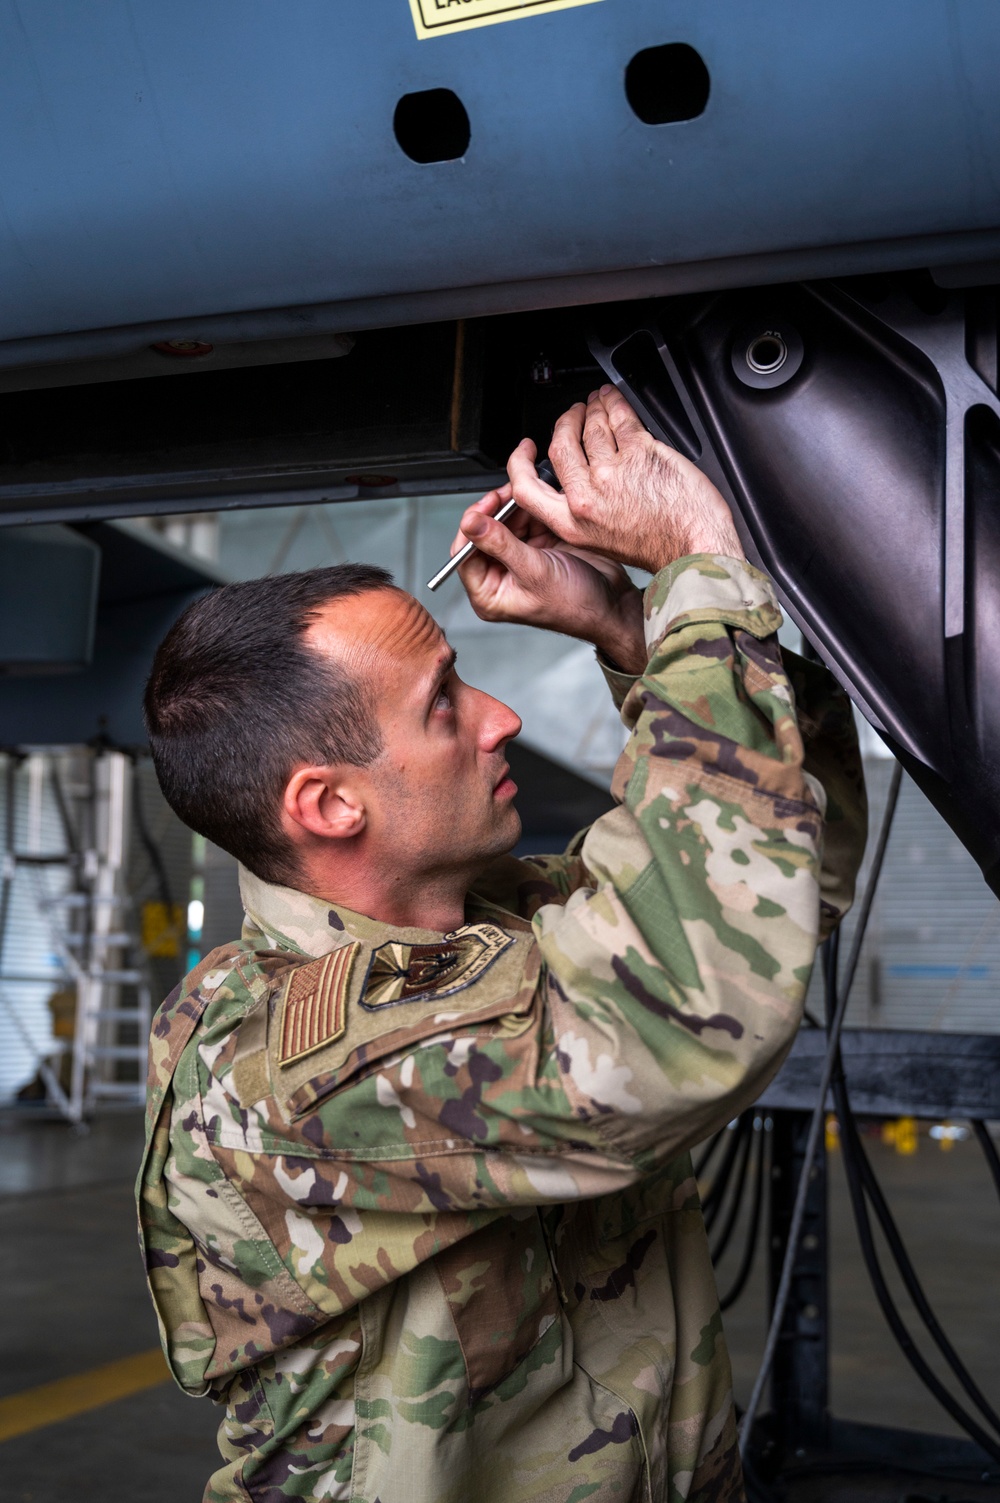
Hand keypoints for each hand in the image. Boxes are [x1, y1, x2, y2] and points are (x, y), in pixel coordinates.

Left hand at [452, 485, 646, 673]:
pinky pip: (529, 520)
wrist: (613, 604)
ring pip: (507, 522)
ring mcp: (520, 560)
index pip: (464, 554)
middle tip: (511, 492)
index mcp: (489, 593)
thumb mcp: (534, 573)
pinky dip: (534, 507)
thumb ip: (501, 545)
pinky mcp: (539, 546)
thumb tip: (470, 523)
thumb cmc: (575, 605)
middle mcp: (501, 577)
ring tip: (530, 492)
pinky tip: (542, 498)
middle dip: (498, 511)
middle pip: (485, 533)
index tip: (486, 505)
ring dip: (517, 505)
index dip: (473, 526)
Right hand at [505, 386, 742, 574]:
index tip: (528, 449)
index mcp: (573, 523)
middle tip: (574, 414)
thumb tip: (577, 478)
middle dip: (566, 422)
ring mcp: (612, 473)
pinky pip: (622, 419)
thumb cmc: (660, 546)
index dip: (521, 462)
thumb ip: (584, 511)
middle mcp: (588, 498)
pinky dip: (616, 403)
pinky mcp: (640, 453)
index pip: (528, 487)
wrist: (695, 548)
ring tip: (598, 403)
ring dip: (594, 409)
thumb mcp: (603, 541)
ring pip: (593, 428)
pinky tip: (615, 401)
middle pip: (562, 445)